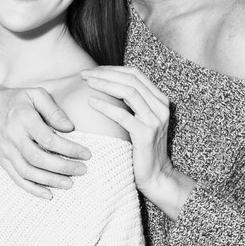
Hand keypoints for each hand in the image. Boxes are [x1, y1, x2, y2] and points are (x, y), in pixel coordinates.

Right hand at [0, 78, 91, 198]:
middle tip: (82, 170)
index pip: (49, 140)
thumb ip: (53, 110)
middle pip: (39, 159)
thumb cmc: (15, 100)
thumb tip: (70, 128)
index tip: (86, 154)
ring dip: (50, 181)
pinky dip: (32, 189)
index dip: (69, 150)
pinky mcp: (1, 160)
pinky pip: (17, 178)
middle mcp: (12, 137)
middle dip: (63, 167)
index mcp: (23, 119)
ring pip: (27, 172)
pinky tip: (48, 194)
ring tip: (69, 184)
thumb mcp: (35, 94)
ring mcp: (5, 151)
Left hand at [81, 66, 195, 219]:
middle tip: (84, 74)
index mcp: (159, 100)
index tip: (93, 71)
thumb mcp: (140, 122)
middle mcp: (160, 107)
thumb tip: (106, 87)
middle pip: (131, 78)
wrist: (156, 176)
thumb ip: (130, 105)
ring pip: (128, 91)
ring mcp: (155, 120)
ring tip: (86, 83)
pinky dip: (105, 106)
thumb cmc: (142, 150)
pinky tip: (90, 102)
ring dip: (104, 84)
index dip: (112, 69)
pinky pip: (123, 115)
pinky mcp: (146, 134)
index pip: (134, 74)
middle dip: (105, 73)